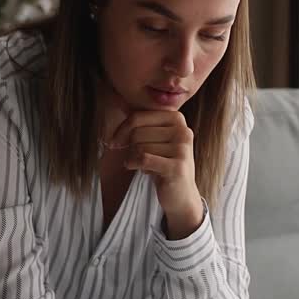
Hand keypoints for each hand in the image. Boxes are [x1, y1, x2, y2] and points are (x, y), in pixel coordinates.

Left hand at [107, 110, 203, 238]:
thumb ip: (141, 123)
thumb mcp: (155, 139)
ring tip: (146, 165)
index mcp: (177, 119)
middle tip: (139, 158)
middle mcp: (183, 131)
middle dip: (131, 147)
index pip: (138, 117)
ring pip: (139, 147)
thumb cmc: (163, 163)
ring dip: (135, 158)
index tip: (116, 141)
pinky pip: (143, 159)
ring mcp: (182, 149)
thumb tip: (116, 104)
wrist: (181, 194)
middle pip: (137, 133)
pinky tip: (142, 170)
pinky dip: (135, 165)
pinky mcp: (177, 166)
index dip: (122, 130)